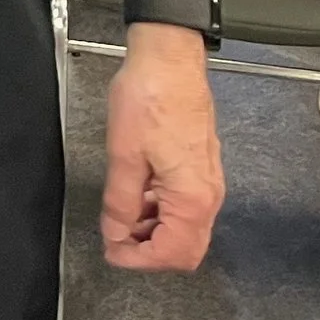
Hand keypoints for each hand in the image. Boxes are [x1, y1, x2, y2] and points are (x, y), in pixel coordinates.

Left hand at [101, 27, 223, 270]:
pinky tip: (137, 197)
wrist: (170, 59)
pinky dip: (162, 212)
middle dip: (150, 252)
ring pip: (187, 229)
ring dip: (154, 231)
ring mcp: (209, 181)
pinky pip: (186, 206)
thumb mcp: (123, 154)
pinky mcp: (202, 167)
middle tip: (116, 239)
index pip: (172, 254)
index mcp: (192, 198)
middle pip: (186, 249)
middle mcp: (209, 196)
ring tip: (121, 217)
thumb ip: (120, 202)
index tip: (111, 252)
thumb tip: (116, 235)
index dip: (138, 260)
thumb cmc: (148, 98)